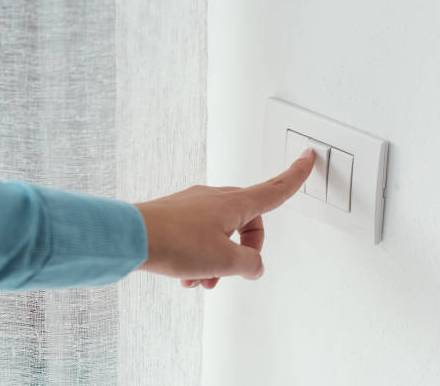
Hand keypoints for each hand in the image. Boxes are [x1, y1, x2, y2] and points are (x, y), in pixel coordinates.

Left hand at [134, 148, 315, 288]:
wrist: (131, 237)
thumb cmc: (174, 242)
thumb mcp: (225, 261)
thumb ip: (250, 265)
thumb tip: (253, 266)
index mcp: (235, 203)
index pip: (274, 188)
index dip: (296, 175)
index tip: (308, 158)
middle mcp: (215, 198)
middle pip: (247, 223)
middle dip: (244, 251)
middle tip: (232, 273)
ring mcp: (194, 205)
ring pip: (221, 233)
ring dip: (218, 260)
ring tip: (202, 280)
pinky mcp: (177, 215)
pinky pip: (199, 236)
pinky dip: (199, 257)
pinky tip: (186, 276)